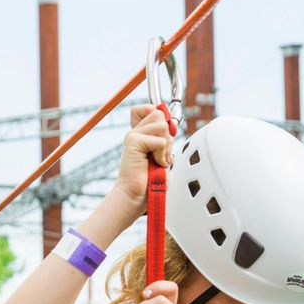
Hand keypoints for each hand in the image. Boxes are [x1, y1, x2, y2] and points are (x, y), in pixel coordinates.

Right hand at [113, 105, 173, 222]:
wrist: (136, 196)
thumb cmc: (150, 181)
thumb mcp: (162, 153)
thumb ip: (165, 136)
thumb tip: (170, 122)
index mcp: (140, 132)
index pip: (152, 107)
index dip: (162, 118)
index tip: (162, 140)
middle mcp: (135, 131)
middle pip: (160, 114)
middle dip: (167, 136)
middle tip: (160, 154)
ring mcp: (132, 135)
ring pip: (162, 125)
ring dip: (166, 146)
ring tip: (157, 160)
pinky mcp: (133, 142)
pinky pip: (160, 140)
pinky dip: (162, 155)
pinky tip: (155, 164)